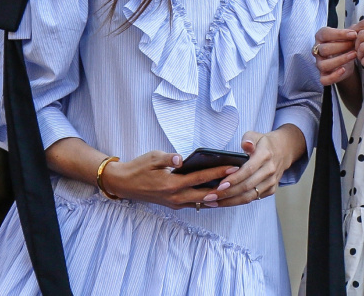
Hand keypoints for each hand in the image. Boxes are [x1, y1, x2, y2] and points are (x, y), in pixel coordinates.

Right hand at [100, 151, 237, 209]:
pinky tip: (217, 194)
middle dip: (223, 187)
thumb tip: (182, 158)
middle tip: (240, 180)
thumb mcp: (153, 157)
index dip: (218, 173)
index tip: (233, 168)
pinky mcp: (173, 204)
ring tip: (233, 188)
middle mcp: (176, 197)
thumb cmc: (138, 168)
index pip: (201, 178)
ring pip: (201, 202)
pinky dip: (206, 200)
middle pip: (206, 194)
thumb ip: (169, 158)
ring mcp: (175, 203)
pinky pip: (194, 204)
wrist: (123, 183)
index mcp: (172, 184)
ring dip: (217, 196)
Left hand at [205, 127, 303, 206]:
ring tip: (213, 203)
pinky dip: (237, 202)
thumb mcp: (256, 135)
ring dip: (230, 201)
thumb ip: (248, 138)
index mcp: (265, 155)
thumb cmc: (263, 143)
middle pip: (247, 186)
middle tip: (209, 196)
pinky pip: (253, 199)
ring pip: (250, 196)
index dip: (234, 178)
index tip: (220, 185)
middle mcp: (270, 170)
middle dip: (227, 193)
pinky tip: (224, 202)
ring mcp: (272, 182)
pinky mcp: (271, 190)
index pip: (249, 170)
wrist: (283, 151)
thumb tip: (246, 145)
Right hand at [314, 26, 357, 84]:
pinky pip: (324, 79)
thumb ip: (351, 32)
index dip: (339, 34)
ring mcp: (319, 64)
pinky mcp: (323, 76)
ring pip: (324, 65)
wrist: (347, 60)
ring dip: (340, 60)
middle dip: (342, 46)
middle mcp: (317, 50)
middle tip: (355, 44)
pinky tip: (344, 70)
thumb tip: (357, 31)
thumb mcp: (348, 36)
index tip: (353, 34)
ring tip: (353, 55)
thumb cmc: (345, 44)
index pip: (325, 34)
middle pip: (324, 49)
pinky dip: (334, 76)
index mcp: (320, 37)